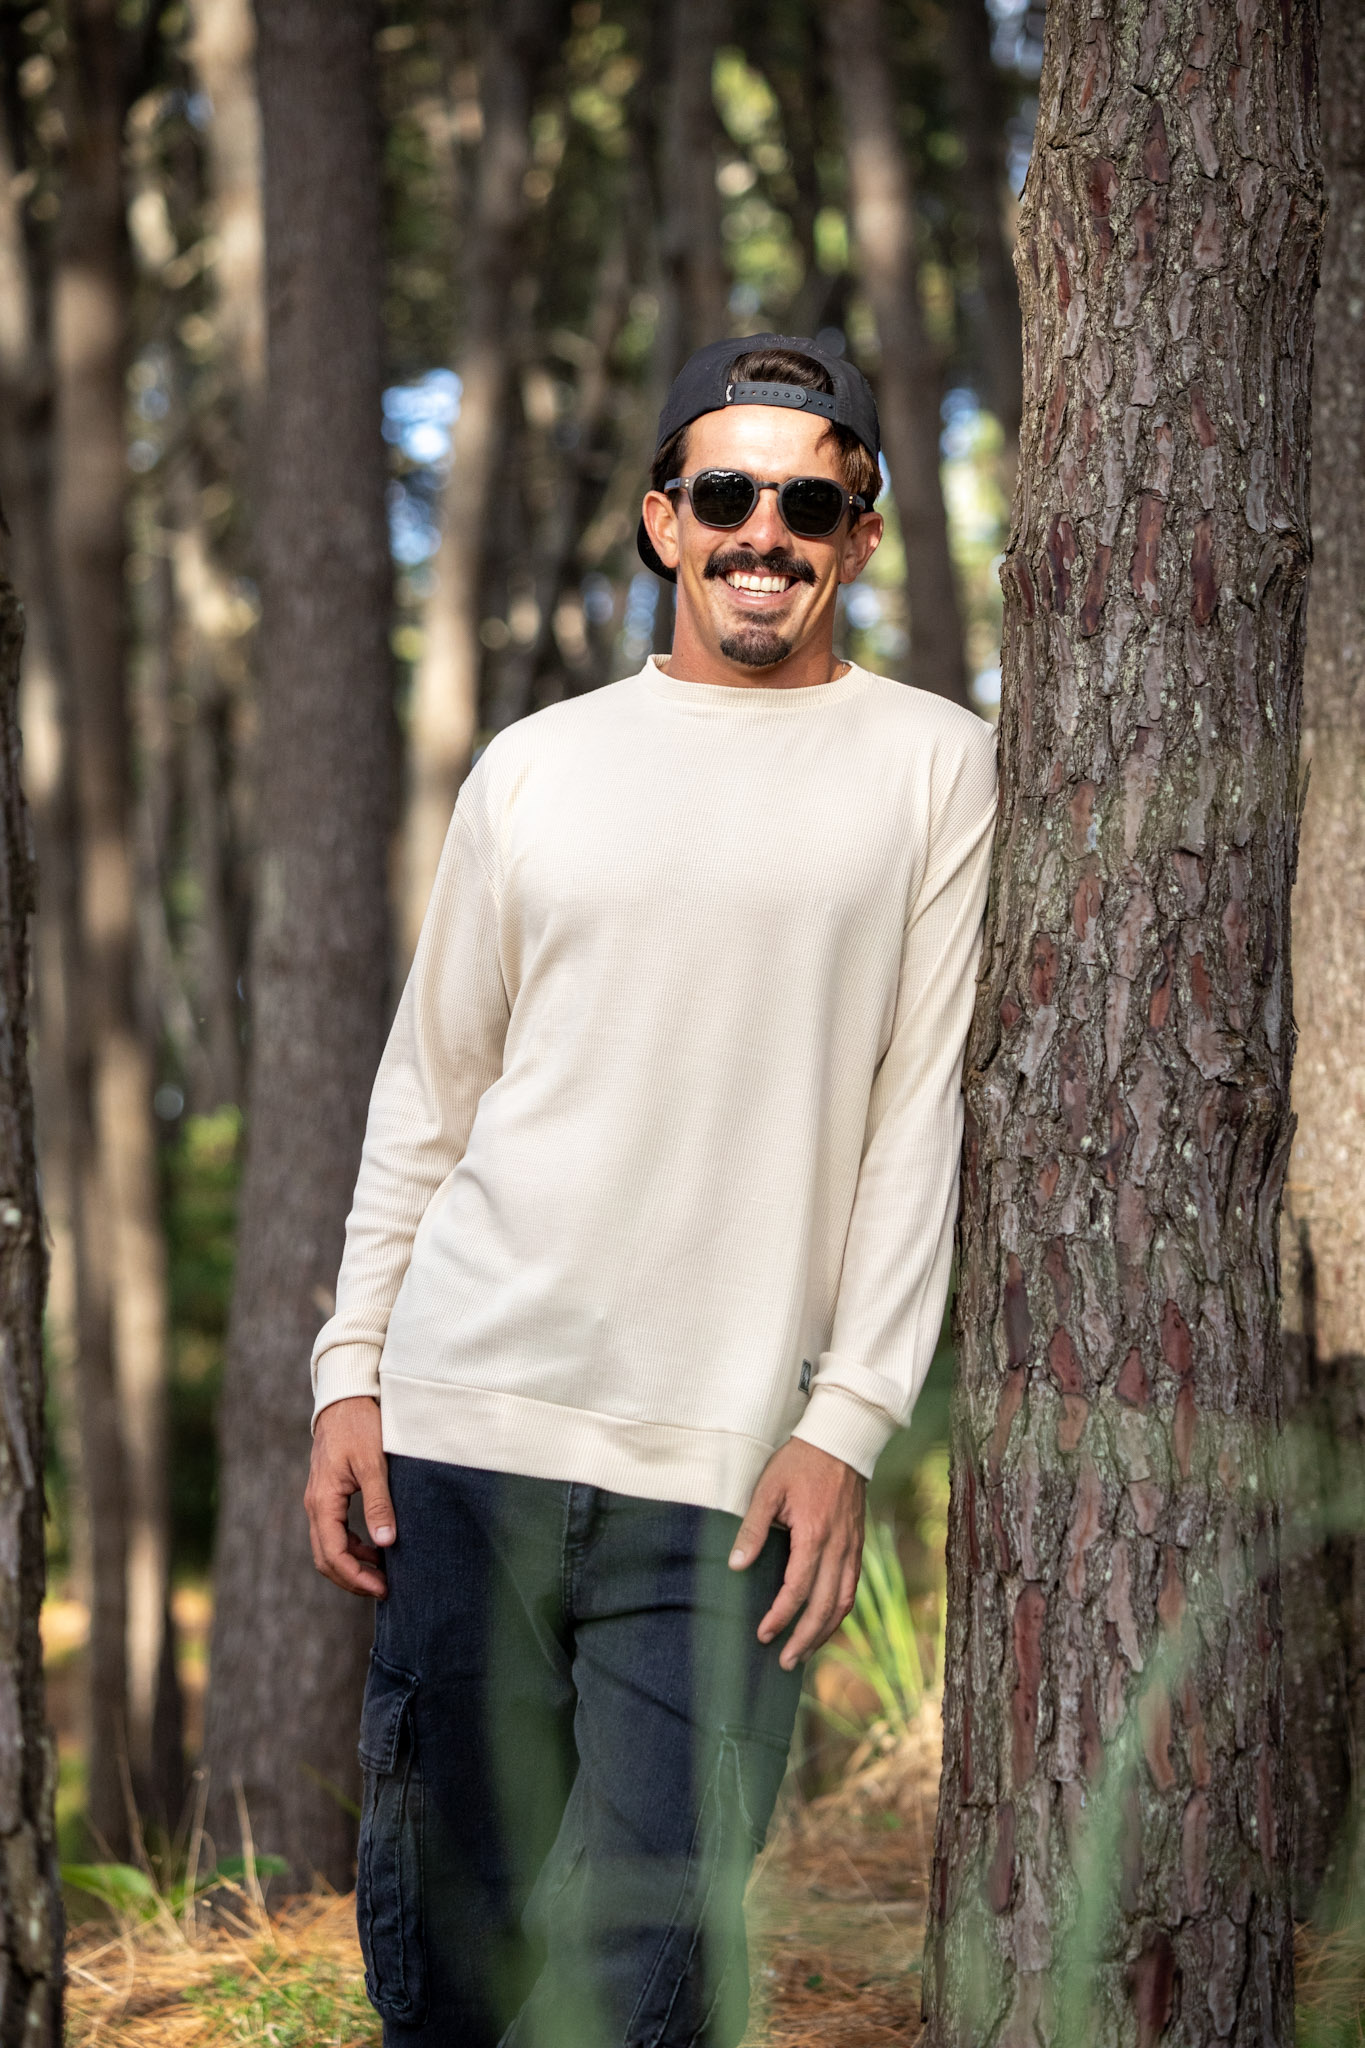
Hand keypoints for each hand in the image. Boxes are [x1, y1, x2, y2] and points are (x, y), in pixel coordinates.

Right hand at [304, 1395, 394, 1598]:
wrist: (344, 1398)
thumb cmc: (359, 1426)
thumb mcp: (373, 1463)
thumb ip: (378, 1502)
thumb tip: (385, 1543)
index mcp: (323, 1501)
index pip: (333, 1554)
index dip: (355, 1577)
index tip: (382, 1588)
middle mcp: (315, 1505)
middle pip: (325, 1558)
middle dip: (352, 1579)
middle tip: (384, 1588)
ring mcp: (319, 1501)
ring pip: (328, 1547)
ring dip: (352, 1565)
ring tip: (383, 1573)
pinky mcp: (328, 1495)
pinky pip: (334, 1531)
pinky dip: (352, 1546)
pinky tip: (375, 1548)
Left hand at [729, 1438, 865, 1669]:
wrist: (841, 1441)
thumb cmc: (800, 1462)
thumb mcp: (768, 1489)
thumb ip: (753, 1529)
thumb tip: (736, 1566)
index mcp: (815, 1535)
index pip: (798, 1589)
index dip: (781, 1616)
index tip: (763, 1634)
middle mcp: (839, 1548)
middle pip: (826, 1606)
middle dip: (805, 1639)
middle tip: (785, 1662)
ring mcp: (852, 1547)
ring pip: (844, 1602)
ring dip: (825, 1632)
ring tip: (805, 1653)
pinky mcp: (857, 1544)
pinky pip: (852, 1588)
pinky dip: (839, 1611)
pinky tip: (826, 1622)